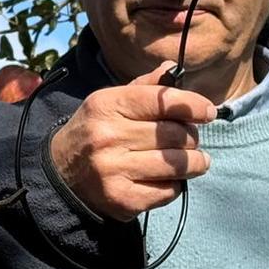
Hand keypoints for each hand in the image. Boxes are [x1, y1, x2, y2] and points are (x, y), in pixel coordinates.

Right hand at [45, 65, 216, 220]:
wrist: (60, 174)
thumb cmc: (94, 131)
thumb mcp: (109, 102)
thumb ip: (143, 87)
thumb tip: (173, 68)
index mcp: (106, 105)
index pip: (163, 101)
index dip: (193, 106)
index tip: (208, 112)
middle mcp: (108, 136)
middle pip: (176, 135)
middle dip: (191, 137)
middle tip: (189, 140)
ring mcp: (114, 170)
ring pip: (177, 164)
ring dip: (194, 163)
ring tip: (194, 160)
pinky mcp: (122, 200)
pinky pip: (168, 191)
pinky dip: (175, 185)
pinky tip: (168, 179)